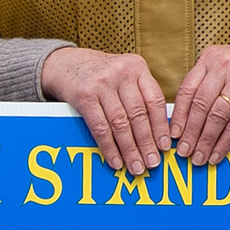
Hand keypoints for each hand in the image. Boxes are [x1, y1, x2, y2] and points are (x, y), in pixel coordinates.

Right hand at [43, 43, 173, 175]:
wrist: (66, 63)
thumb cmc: (101, 74)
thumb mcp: (124, 75)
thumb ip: (140, 95)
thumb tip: (158, 131)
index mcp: (137, 67)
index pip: (155, 101)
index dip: (161, 126)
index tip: (164, 146)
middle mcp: (121, 73)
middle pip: (138, 114)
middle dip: (146, 143)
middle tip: (152, 163)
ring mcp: (102, 84)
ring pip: (120, 123)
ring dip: (129, 149)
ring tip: (136, 166)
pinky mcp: (84, 96)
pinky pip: (100, 127)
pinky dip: (109, 147)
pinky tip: (116, 160)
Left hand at [165, 33, 229, 162]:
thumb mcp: (221, 64)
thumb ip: (202, 83)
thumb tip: (181, 117)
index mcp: (210, 59)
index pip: (187, 90)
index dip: (179, 115)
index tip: (173, 135)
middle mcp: (224, 68)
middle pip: (201, 105)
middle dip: (190, 132)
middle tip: (183, 152)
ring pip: (217, 116)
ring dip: (206, 140)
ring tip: (199, 157)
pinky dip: (225, 141)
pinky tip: (218, 153)